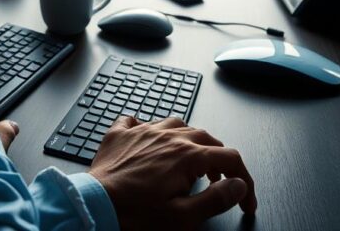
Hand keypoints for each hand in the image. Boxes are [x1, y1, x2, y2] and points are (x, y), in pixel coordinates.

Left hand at [89, 116, 256, 229]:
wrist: (94, 205)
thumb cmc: (134, 214)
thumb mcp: (183, 217)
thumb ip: (215, 199)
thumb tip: (238, 186)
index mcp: (186, 156)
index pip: (229, 158)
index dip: (244, 180)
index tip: (245, 200)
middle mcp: (167, 137)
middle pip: (206, 138)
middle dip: (220, 159)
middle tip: (221, 182)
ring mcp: (142, 132)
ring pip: (176, 124)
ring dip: (189, 141)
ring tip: (190, 160)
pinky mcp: (120, 135)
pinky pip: (137, 121)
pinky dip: (147, 128)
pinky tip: (147, 139)